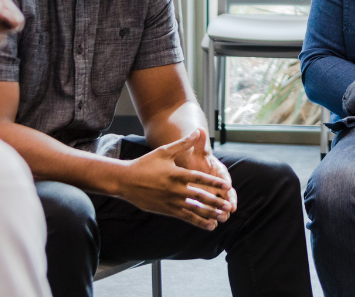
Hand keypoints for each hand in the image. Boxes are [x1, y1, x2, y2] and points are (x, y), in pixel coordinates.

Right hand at [118, 130, 234, 229]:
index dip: (213, 183)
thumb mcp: (164, 151)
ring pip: (193, 210)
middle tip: (229, 208)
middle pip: (199, 197)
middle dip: (215, 203)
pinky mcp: (166, 210)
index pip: (199, 179)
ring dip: (209, 214)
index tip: (227, 187)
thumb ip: (183, 143)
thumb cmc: (145, 164)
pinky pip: (185, 217)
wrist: (125, 181)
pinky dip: (198, 221)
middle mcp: (175, 190)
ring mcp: (171, 202)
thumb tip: (197, 131)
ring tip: (222, 219)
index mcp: (176, 174)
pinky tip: (209, 225)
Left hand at [175, 128, 237, 219]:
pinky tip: (211, 225)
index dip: (226, 183)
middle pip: (225, 193)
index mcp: (217, 170)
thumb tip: (199, 130)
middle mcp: (217, 182)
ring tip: (222, 219)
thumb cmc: (193, 155)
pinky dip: (211, 217)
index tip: (228, 187)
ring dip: (220, 211)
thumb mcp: (195, 148)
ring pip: (219, 203)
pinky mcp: (206, 200)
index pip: (224, 177)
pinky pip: (209, 210)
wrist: (188, 162)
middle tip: (230, 210)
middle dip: (227, 201)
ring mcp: (212, 192)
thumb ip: (198, 141)